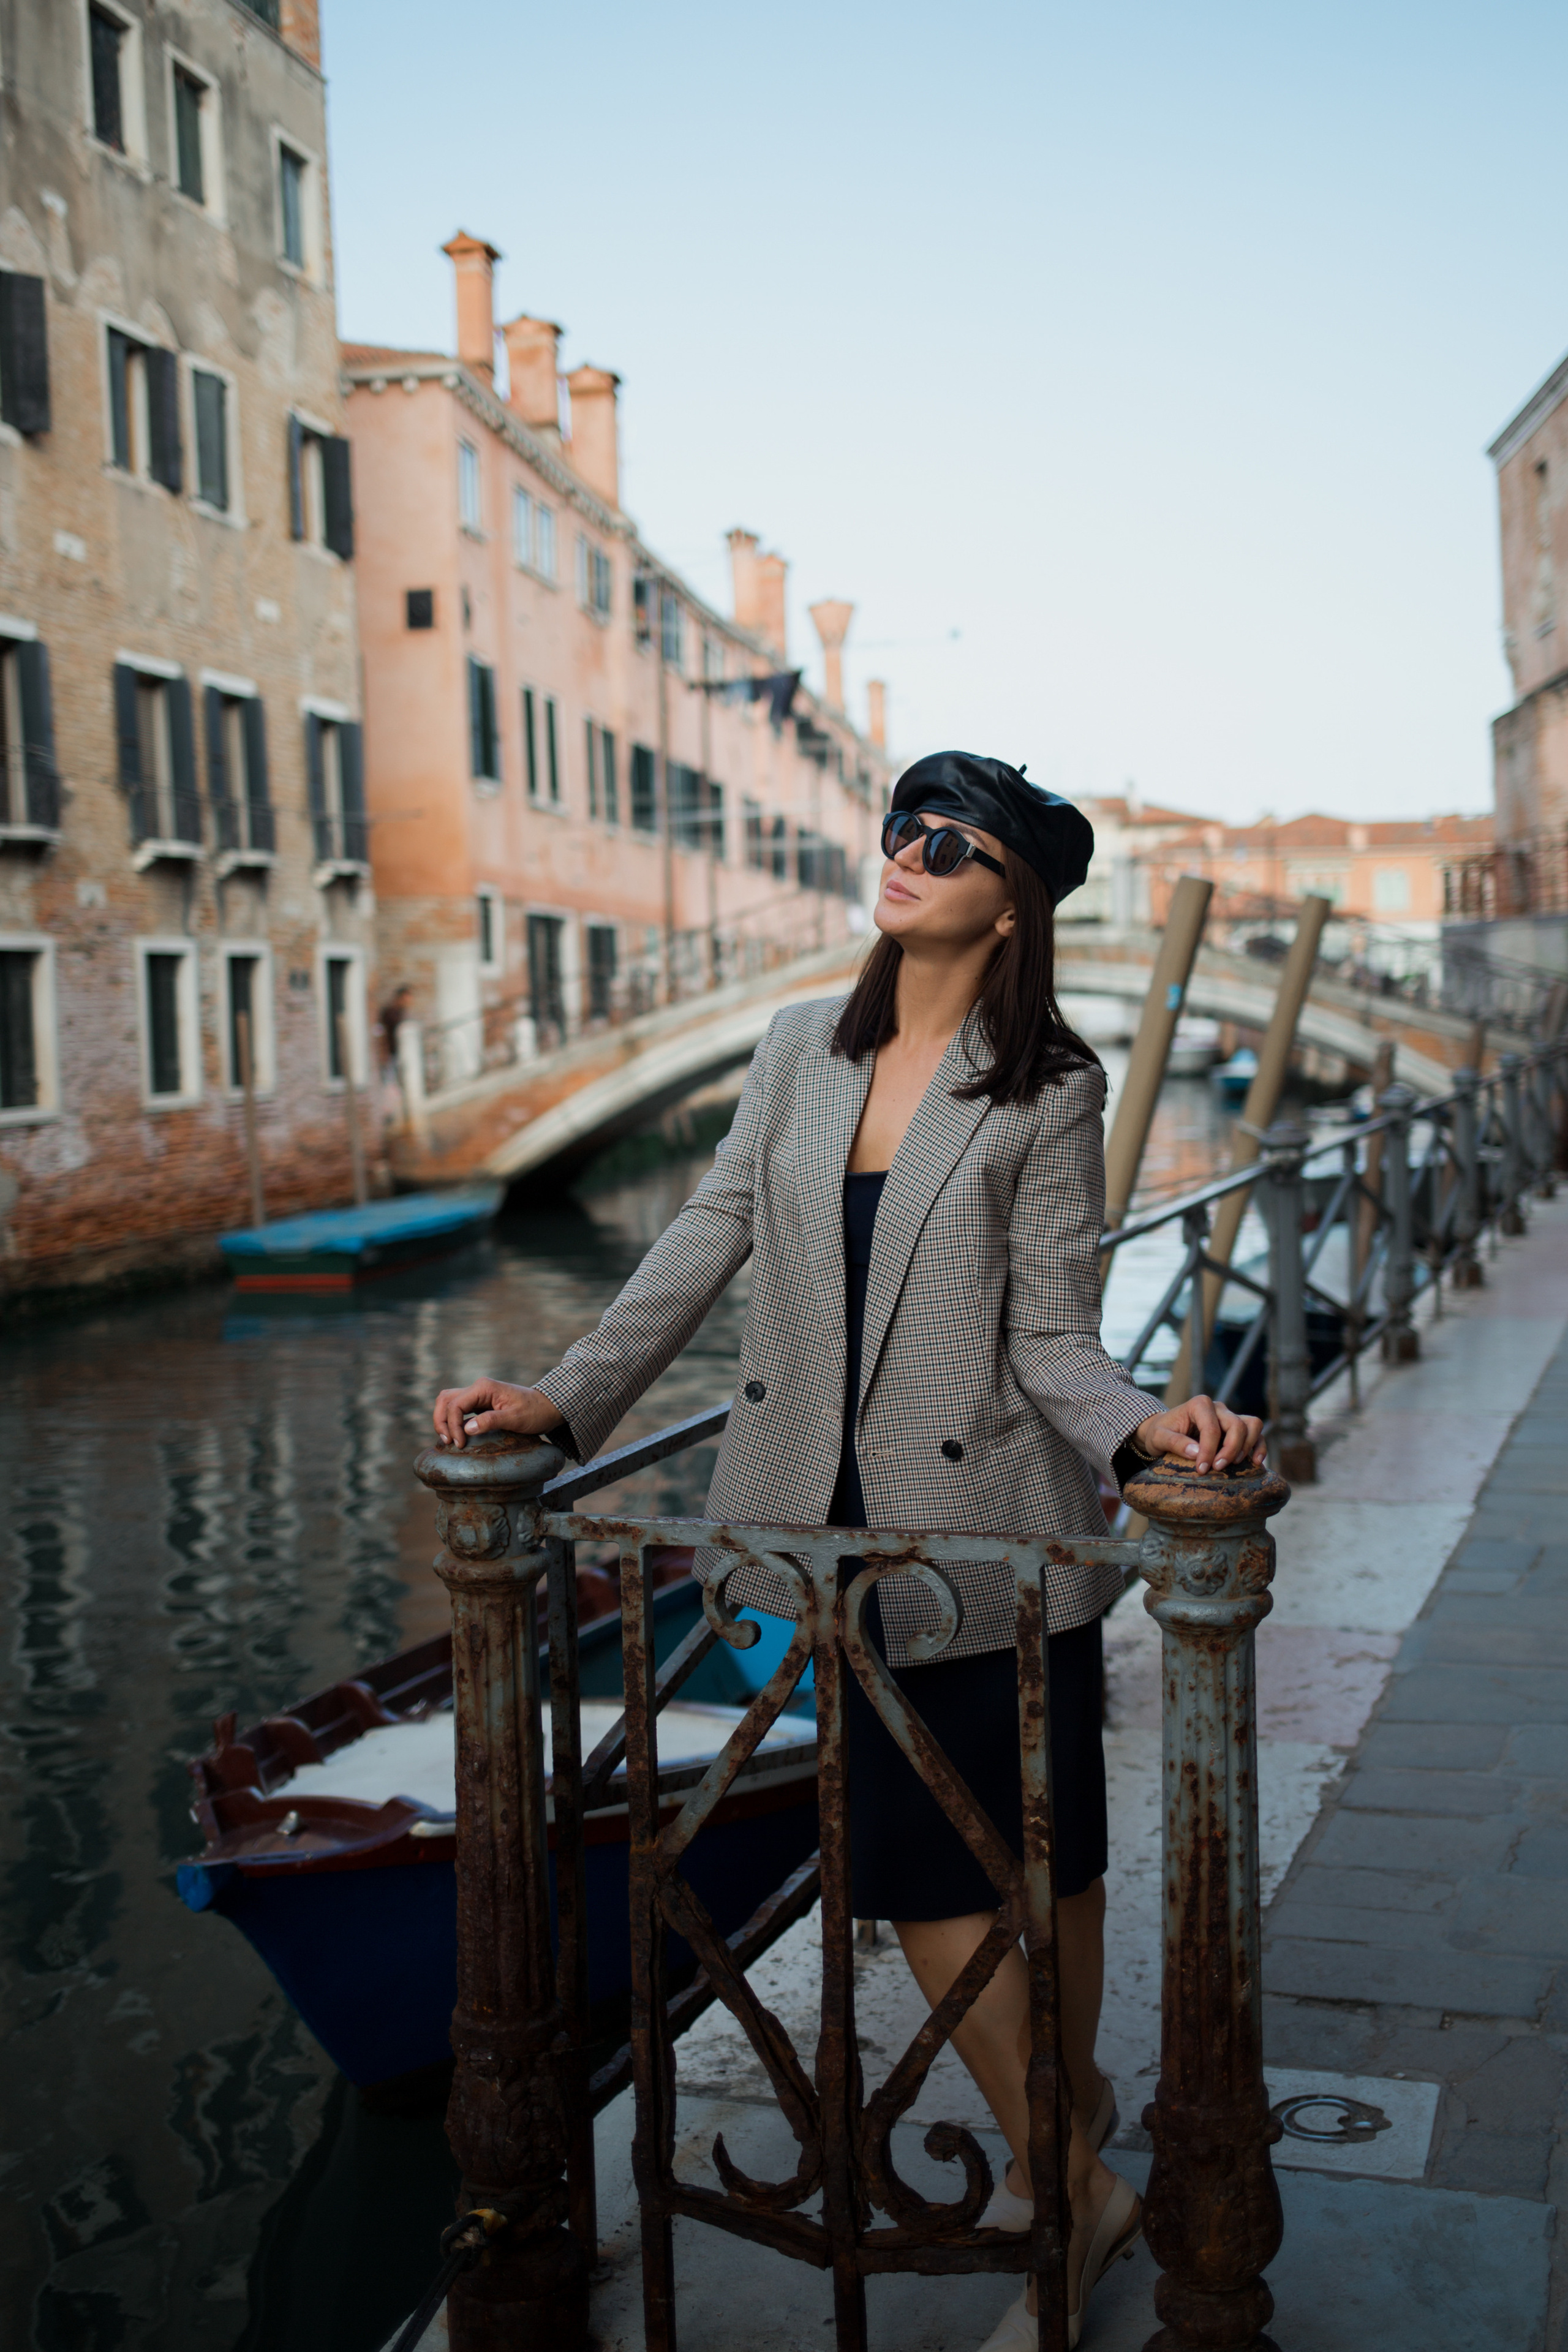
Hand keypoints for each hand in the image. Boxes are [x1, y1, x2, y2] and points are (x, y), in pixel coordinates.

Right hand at [432, 1377, 563, 1450]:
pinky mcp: (480, 1403)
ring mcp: (478, 1394)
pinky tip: (457, 1435)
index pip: (456, 1405)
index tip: (460, 1444)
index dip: (453, 1426)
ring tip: (449, 1440)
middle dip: (441, 1421)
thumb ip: (491, 1421)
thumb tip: (467, 1428)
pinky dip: (452, 1420)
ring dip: (444, 1419)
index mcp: (484, 1388)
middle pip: (446, 1400)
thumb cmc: (535, 1412)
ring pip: (449, 1402)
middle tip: (448, 1442)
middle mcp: (478, 1388)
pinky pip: (458, 1408)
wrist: (548, 1407)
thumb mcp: (515, 1419)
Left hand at [1135, 1394, 1264, 1475]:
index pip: (1211, 1428)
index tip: (1202, 1469)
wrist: (1164, 1431)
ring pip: (1252, 1425)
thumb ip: (1174, 1442)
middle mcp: (1218, 1407)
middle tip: (1217, 1468)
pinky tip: (1255, 1462)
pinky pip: (1256, 1433)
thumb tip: (1195, 1453)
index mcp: (1199, 1404)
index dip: (1209, 1451)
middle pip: (1236, 1425)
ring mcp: (1229, 1416)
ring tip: (1233, 1464)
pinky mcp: (1236, 1428)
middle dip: (1230, 1449)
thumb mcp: (1159, 1437)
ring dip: (1246, 1446)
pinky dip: (1259, 1446)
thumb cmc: (1161, 1432)